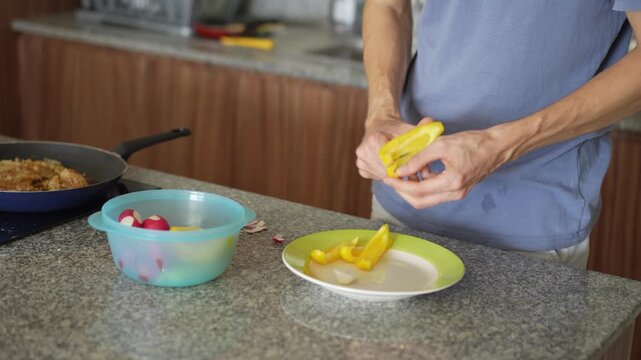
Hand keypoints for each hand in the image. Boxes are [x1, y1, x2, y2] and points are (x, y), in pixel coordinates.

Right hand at [356, 117, 433, 179]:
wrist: (382, 128)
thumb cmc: (397, 130)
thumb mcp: (409, 130)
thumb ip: (421, 129)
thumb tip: (431, 123)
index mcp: (374, 139)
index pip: (391, 161)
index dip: (404, 165)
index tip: (415, 166)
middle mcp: (362, 150)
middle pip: (386, 170)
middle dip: (401, 172)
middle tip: (415, 172)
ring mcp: (360, 160)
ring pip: (382, 175)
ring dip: (395, 176)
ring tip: (406, 171)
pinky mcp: (361, 168)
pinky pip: (377, 177)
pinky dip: (388, 176)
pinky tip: (394, 169)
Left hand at [383, 128, 510, 207]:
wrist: (497, 147)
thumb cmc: (473, 143)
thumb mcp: (442, 144)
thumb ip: (420, 158)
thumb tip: (401, 169)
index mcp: (452, 183)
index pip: (417, 191)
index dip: (399, 185)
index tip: (387, 177)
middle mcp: (455, 193)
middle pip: (420, 202)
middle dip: (402, 191)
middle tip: (391, 179)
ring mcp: (458, 194)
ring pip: (427, 200)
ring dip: (412, 190)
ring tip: (403, 175)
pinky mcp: (458, 190)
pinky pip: (436, 194)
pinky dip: (424, 186)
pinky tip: (418, 173)